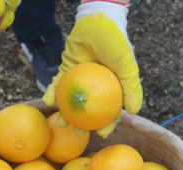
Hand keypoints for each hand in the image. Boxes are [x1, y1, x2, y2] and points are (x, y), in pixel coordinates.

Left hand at [43, 1, 142, 137]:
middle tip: (77, 134)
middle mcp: (92, 87)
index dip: (106, 123)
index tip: (102, 134)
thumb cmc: (115, 43)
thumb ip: (131, 88)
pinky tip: (48, 102)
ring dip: (65, 113)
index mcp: (109, 88)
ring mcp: (78, 80)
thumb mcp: (127, 66)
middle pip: (87, 110)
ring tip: (60, 123)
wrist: (97, 21)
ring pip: (70, 101)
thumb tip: (134, 112)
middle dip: (81, 124)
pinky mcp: (65, 70)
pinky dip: (52, 92)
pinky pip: (57, 84)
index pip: (108, 110)